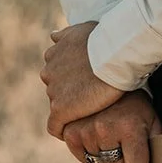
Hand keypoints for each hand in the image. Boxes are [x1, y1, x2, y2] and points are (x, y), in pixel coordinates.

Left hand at [41, 22, 123, 137]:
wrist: (113, 56)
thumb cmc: (104, 41)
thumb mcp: (81, 29)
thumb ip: (66, 35)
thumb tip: (53, 35)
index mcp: (53, 54)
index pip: (56, 72)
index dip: (69, 80)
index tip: (82, 86)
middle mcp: (49, 71)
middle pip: (56, 88)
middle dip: (69, 94)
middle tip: (90, 100)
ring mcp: (53, 91)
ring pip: (58, 105)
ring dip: (70, 110)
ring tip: (88, 115)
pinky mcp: (60, 109)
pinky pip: (55, 126)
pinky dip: (62, 130)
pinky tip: (73, 132)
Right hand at [60, 91, 161, 162]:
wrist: (108, 80)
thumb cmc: (134, 104)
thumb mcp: (151, 120)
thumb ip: (155, 144)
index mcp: (129, 127)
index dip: (139, 161)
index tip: (139, 150)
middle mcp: (105, 129)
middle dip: (122, 162)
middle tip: (123, 144)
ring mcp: (86, 130)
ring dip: (105, 156)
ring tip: (110, 136)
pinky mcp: (70, 132)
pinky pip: (83, 158)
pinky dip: (89, 153)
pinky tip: (96, 138)